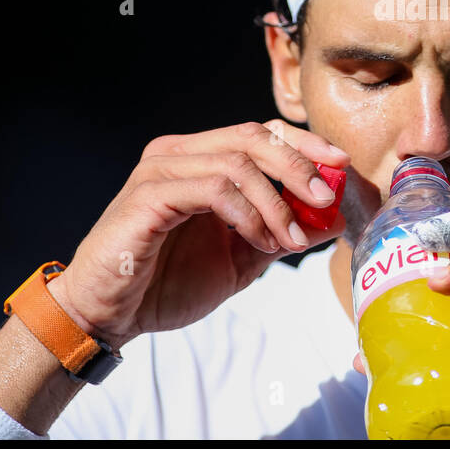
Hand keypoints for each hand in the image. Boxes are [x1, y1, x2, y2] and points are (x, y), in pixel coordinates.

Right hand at [50, 120, 347, 350]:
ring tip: (291, 239)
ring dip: (276, 200)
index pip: (261, 132)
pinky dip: (247, 214)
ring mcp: (161, 170)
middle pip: (253, 136)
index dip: (304, 143)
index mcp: (199, 159)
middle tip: (326, 198)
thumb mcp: (240, 259)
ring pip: (237, 161)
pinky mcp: (148, 195)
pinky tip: (261, 241)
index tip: (341, 165)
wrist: (108, 316)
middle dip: (299, 164)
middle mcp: (179, 154)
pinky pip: (212, 188)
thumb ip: (281, 233)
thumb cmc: (166, 284)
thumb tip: (334, 217)